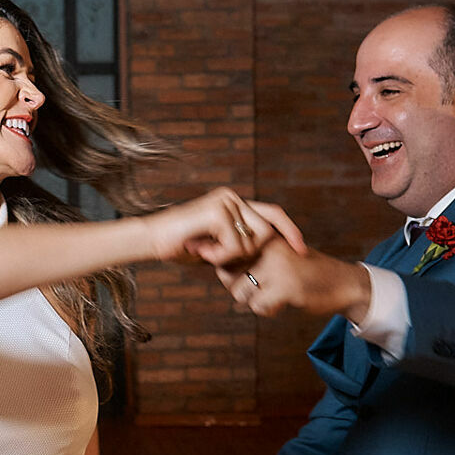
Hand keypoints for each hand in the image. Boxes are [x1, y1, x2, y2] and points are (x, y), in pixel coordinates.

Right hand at [144, 189, 304, 265]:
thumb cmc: (181, 246)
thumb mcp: (218, 246)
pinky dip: (219, 256)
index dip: (290, 230)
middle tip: (216, 256)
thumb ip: (239, 245)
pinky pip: (236, 245)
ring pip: (253, 241)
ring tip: (206, 252)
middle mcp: (233, 198)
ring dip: (230, 256)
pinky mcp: (218, 211)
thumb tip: (264, 255)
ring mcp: (226, 201)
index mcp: (235, 203)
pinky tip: (201, 250)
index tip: (302, 249)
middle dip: (246, 254)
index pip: (273, 214)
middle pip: (266, 232)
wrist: (151, 240)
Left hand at [220, 239, 371, 318]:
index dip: (225, 268)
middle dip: (236, 286)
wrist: (342, 283)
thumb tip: (212, 263)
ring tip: (269, 298)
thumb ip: (249, 255)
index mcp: (265, 235)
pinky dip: (264, 310)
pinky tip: (278, 306)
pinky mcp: (285, 287)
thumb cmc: (304, 270)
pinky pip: (256, 305)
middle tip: (258, 290)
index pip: (226, 251)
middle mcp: (268, 246)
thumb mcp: (276, 255)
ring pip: (238, 290)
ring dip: (251, 301)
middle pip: (226, 272)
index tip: (239, 277)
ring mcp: (277, 266)